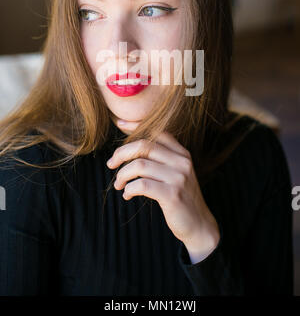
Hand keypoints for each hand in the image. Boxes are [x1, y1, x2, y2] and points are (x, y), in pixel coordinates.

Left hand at [107, 118, 219, 257]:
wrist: (199, 225)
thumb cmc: (181, 197)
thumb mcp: (176, 173)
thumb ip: (160, 158)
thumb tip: (131, 145)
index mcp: (182, 154)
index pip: (157, 131)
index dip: (136, 126)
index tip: (119, 123)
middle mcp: (181, 162)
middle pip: (144, 146)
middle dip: (122, 153)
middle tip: (111, 164)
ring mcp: (178, 178)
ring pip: (139, 165)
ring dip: (122, 175)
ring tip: (118, 184)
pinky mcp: (172, 195)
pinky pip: (141, 185)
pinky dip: (129, 189)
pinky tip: (127, 195)